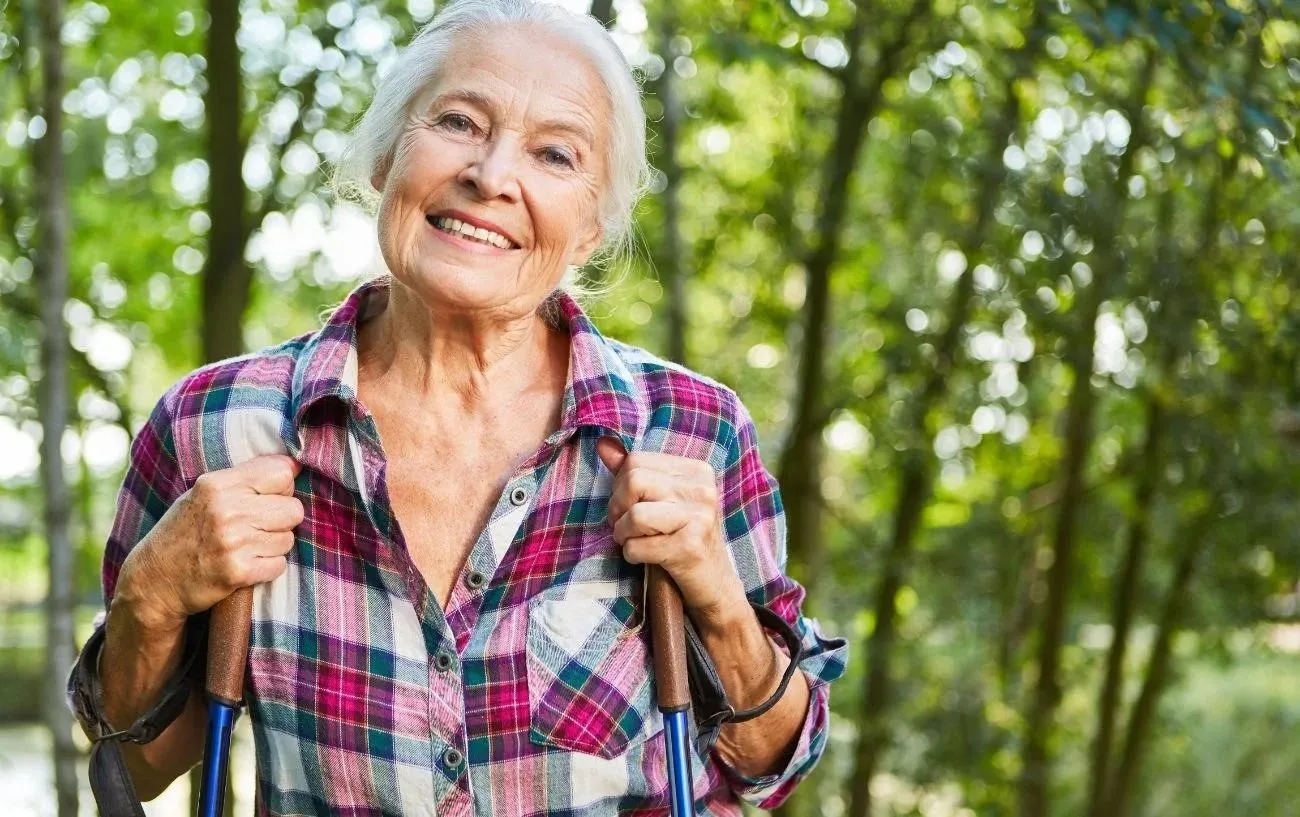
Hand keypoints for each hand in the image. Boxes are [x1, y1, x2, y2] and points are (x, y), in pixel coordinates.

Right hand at [115, 454, 303, 629]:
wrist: (153, 581)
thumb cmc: (184, 533)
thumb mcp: (203, 494)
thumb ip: (244, 479)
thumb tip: (294, 466)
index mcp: (217, 484)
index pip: (282, 472)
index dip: (283, 487)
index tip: (271, 497)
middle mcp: (226, 510)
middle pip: (293, 509)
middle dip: (282, 520)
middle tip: (258, 527)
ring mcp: (232, 542)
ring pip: (288, 539)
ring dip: (273, 546)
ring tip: (246, 547)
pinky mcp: (238, 572)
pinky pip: (279, 565)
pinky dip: (267, 568)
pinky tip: (245, 565)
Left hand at [596, 437, 746, 619]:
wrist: (713, 583)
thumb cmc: (681, 538)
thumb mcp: (661, 500)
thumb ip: (632, 471)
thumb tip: (603, 445)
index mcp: (696, 470)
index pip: (637, 460)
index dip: (620, 486)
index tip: (626, 507)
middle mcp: (702, 489)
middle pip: (634, 481)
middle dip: (618, 508)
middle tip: (623, 527)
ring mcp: (700, 518)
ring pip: (635, 514)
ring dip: (623, 534)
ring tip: (633, 542)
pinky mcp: (691, 547)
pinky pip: (638, 546)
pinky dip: (632, 555)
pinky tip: (645, 558)